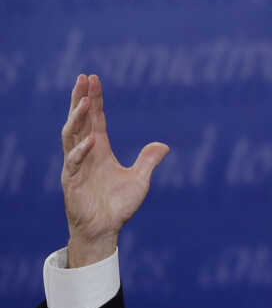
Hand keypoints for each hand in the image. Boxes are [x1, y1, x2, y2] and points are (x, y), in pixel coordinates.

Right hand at [61, 74, 168, 266]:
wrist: (105, 229)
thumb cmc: (118, 206)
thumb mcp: (139, 180)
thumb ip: (148, 161)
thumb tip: (164, 145)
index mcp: (100, 149)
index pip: (96, 119)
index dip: (94, 99)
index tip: (94, 79)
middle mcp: (86, 153)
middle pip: (80, 120)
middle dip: (80, 99)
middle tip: (83, 78)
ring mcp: (76, 165)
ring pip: (71, 135)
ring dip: (76, 118)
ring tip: (83, 102)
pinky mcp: (71, 180)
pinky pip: (74, 162)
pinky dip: (81, 151)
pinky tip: (91, 141)